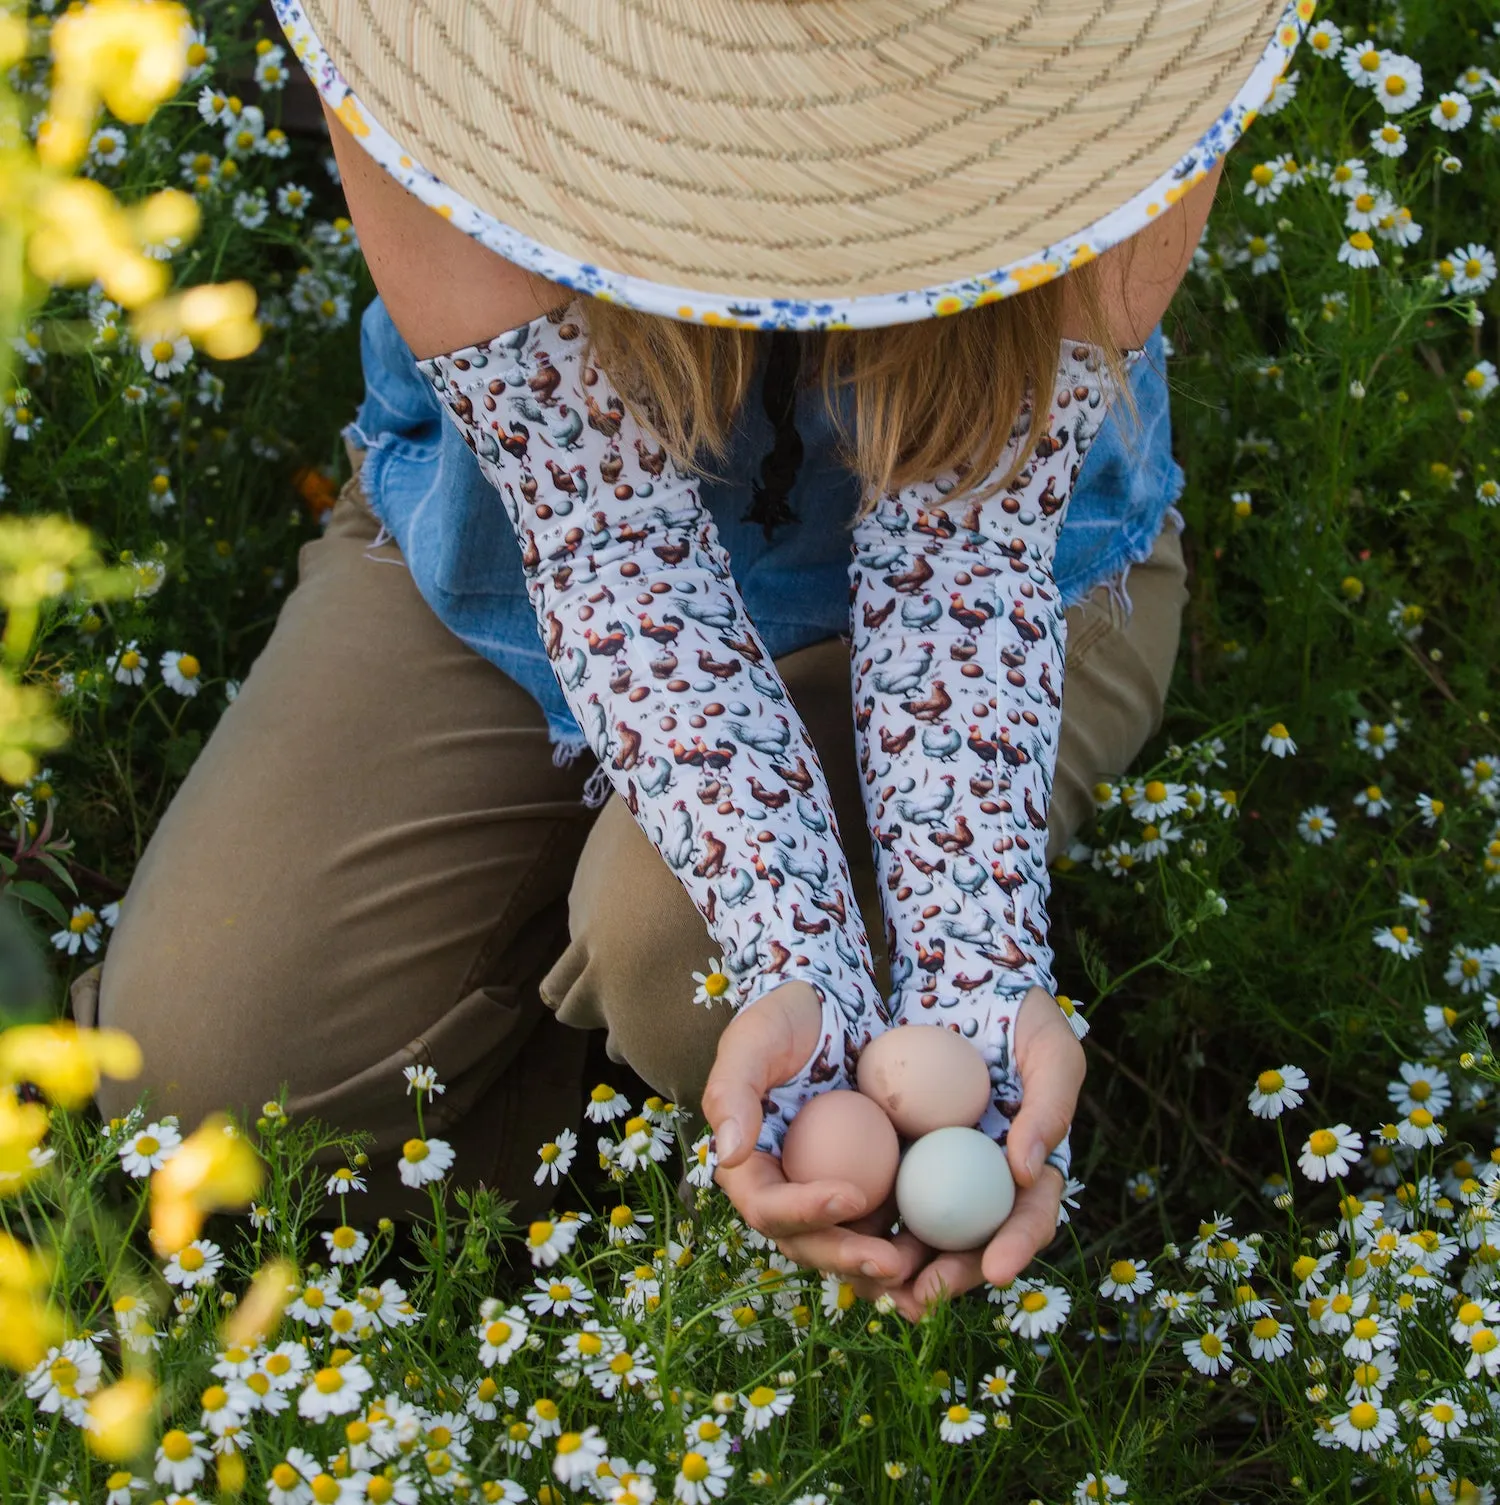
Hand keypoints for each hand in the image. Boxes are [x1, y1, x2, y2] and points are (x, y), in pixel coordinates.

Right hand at [700, 981, 921, 1284]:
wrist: (834, 1005)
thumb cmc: (787, 1017)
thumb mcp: (753, 1039)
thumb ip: (733, 1091)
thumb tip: (730, 1153)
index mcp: (751, 1168)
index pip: (769, 1206)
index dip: (806, 1211)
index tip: (852, 1196)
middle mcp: (788, 1191)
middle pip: (811, 1243)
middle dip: (849, 1259)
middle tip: (892, 1263)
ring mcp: (831, 1192)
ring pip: (851, 1247)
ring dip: (883, 1269)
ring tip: (924, 1274)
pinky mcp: (872, 1185)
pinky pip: (889, 1224)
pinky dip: (913, 1244)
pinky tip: (947, 1251)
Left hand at [852, 986, 1084, 1321]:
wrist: (956, 974)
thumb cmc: (1019, 1012)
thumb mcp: (1050, 1048)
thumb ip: (1052, 1105)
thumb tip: (1024, 1170)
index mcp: (1028, 1165)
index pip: (1028, 1217)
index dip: (1017, 1246)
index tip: (994, 1268)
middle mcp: (982, 1178)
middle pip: (972, 1244)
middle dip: (949, 1279)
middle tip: (921, 1296)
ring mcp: (936, 1169)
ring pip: (922, 1234)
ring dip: (902, 1269)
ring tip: (880, 1291)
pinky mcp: (890, 1156)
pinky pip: (879, 1198)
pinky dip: (864, 1226)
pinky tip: (842, 1243)